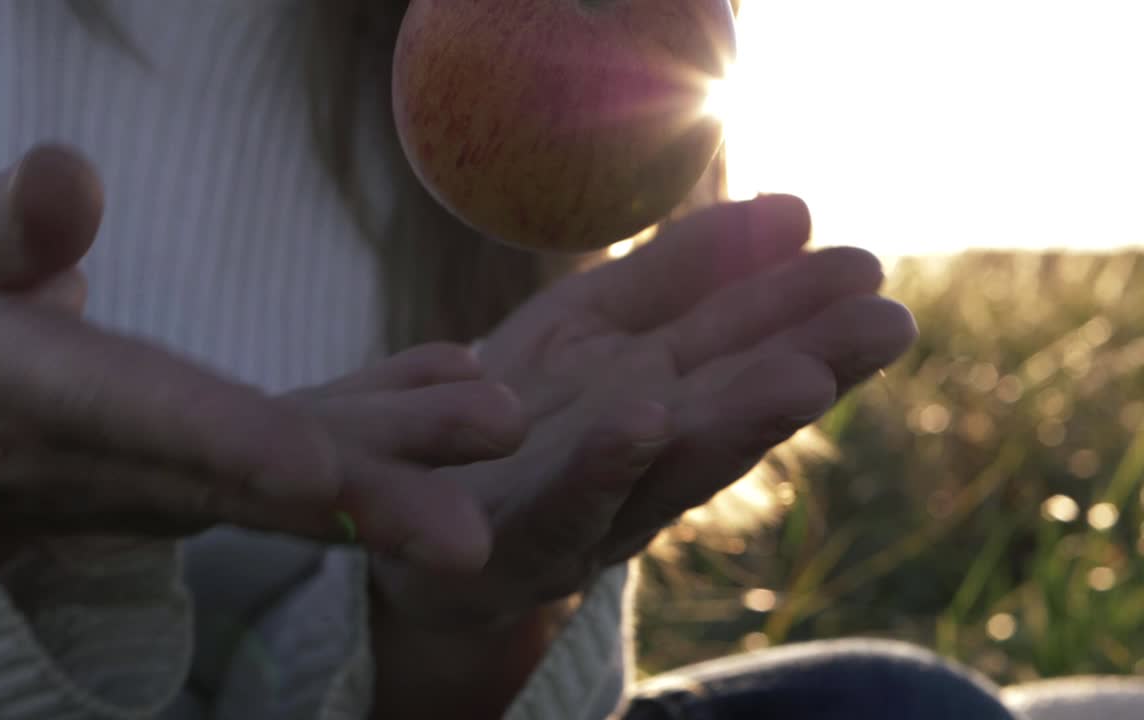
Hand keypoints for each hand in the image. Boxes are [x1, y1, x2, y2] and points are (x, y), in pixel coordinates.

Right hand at [0, 144, 523, 571]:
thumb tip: (66, 171)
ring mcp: (200, 469)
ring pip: (312, 469)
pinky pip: (320, 436)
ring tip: (503, 419)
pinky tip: (463, 375)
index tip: (319, 471)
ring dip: (408, 451)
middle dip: (368, 502)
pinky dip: (391, 409)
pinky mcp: (235, 457)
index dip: (235, 445)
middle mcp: (142, 461)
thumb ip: (7, 229)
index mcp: (58, 409)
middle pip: (263, 484)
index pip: (156, 427)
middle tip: (472, 539)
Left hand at [372, 195, 917, 625]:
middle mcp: (640, 459)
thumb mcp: (593, 325)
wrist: (414, 505)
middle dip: (807, 368)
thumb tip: (792, 207)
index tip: (869, 271)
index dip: (804, 316)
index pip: (743, 351)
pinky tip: (643, 417)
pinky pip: (563, 504)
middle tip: (886, 326)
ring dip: (736, 423)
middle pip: (728, 411)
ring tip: (802, 377)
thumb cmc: (518, 412)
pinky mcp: (518, 541)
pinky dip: (604, 466)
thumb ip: (679, 273)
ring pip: (669, 467)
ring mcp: (587, 506)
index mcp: (665, 398)